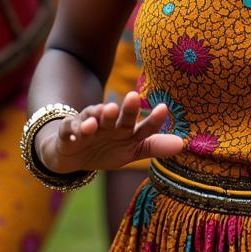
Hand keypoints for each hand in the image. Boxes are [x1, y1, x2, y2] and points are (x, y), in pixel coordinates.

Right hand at [36, 93, 184, 173]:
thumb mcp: (130, 151)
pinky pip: (70, 130)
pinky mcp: (69, 133)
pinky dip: (74, 131)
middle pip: (119, 115)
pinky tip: (79, 133)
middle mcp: (109, 123)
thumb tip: (181, 144)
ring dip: (100, 115)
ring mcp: (88, 126)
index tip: (165, 109)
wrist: (74, 155)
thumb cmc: (107, 149)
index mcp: (126, 129)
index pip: (143, 125)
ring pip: (94, 117)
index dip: (153, 119)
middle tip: (133, 96)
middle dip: (126, 108)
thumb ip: (153, 147)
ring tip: (108, 111)